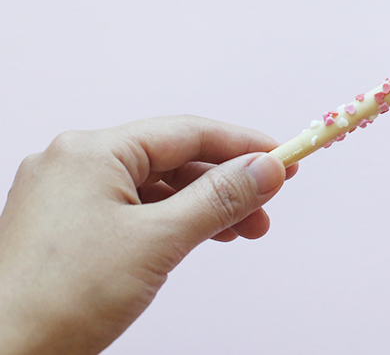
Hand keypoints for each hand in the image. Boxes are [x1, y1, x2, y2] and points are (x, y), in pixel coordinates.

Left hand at [0, 116, 296, 354]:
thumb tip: (267, 168)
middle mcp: (74, 162)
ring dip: (202, 206)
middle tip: (268, 207)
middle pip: (172, 159)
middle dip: (225, 184)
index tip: (284, 159)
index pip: (186, 132)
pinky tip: (198, 237)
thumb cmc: (61, 300)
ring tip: (243, 231)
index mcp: (91, 151)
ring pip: (154, 186)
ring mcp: (65, 194)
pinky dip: (171, 221)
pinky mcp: (64, 225)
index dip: (242, 146)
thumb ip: (219, 198)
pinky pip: (132, 209)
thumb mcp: (158, 241)